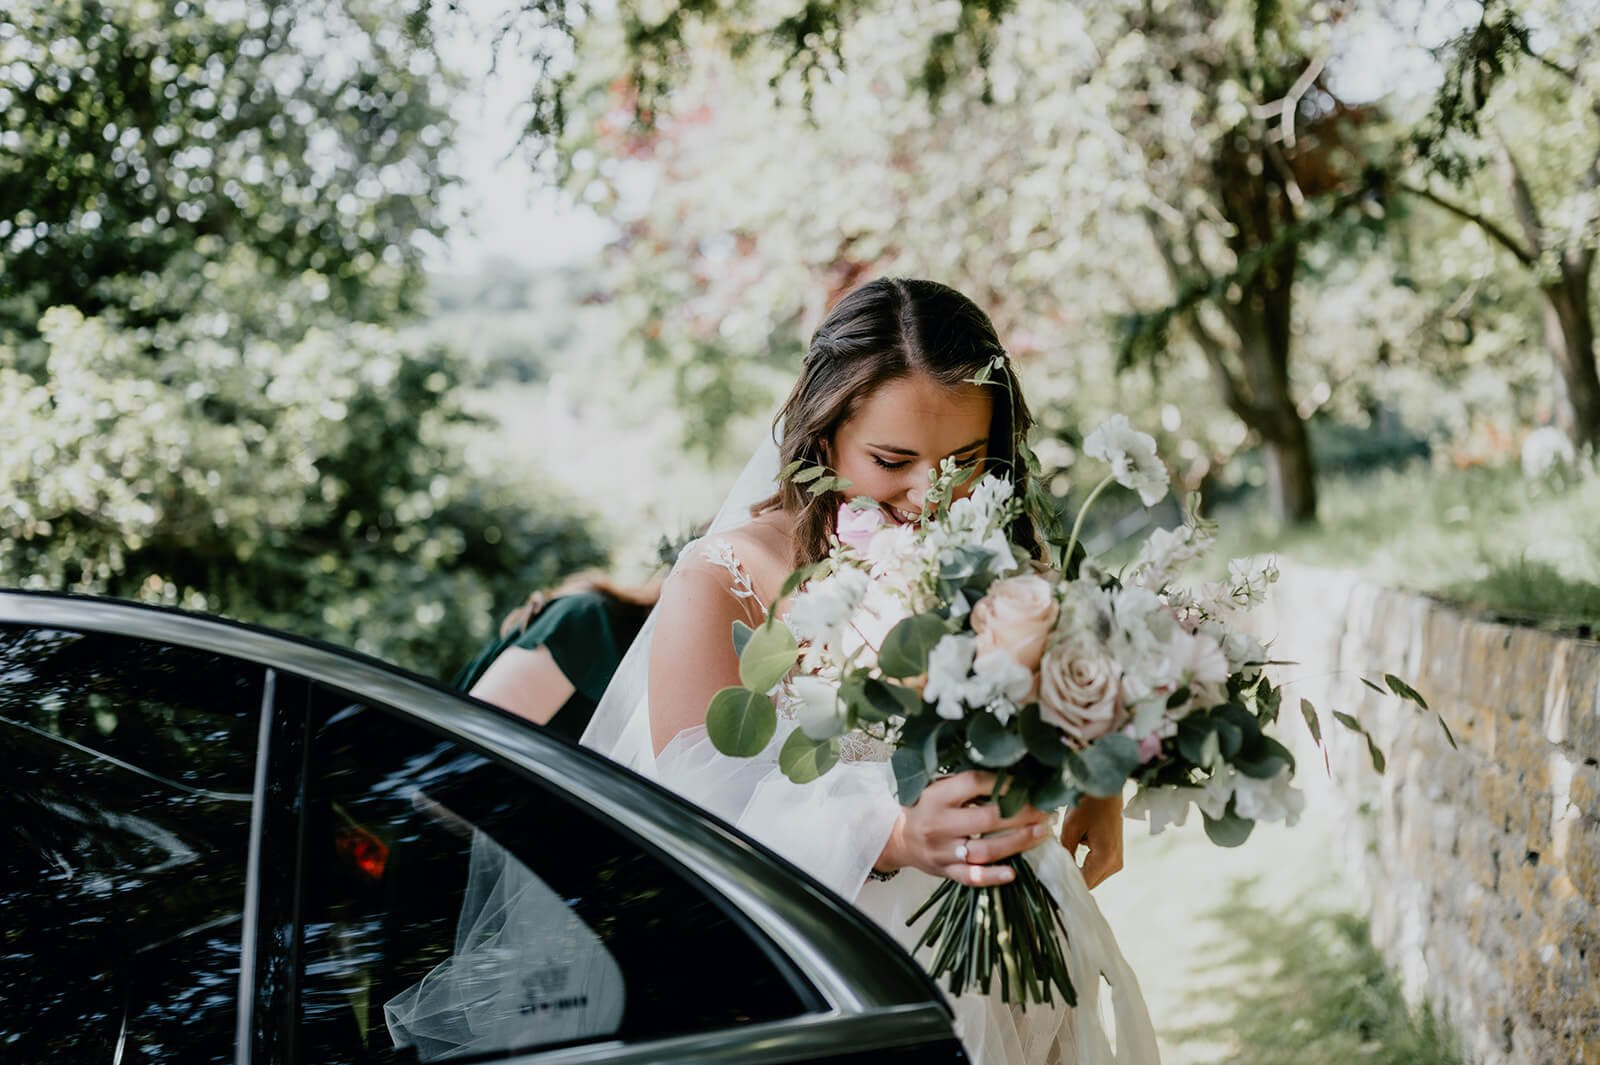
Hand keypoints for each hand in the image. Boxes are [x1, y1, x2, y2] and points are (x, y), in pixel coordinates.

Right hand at [877, 771, 1052, 887]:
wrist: (897, 838)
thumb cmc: (924, 807)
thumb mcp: (936, 787)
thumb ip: (965, 784)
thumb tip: (1010, 775)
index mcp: (936, 796)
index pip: (974, 783)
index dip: (1003, 783)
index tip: (1027, 783)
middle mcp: (939, 824)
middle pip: (986, 818)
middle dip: (1021, 814)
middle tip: (1044, 810)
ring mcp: (942, 851)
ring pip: (984, 849)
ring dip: (1017, 842)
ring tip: (1042, 833)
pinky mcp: (945, 872)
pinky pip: (971, 877)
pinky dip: (992, 876)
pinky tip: (1013, 873)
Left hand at [1058, 791, 1124, 888]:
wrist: (1106, 791)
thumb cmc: (1089, 804)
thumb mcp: (1071, 828)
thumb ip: (1065, 853)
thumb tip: (1058, 871)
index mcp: (1106, 858)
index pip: (1084, 883)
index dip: (1066, 884)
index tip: (1050, 882)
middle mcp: (1115, 864)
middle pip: (1089, 883)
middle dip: (1071, 879)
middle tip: (1051, 874)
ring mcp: (1117, 861)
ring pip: (1092, 878)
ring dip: (1077, 873)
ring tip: (1059, 865)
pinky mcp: (1114, 856)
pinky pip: (1096, 869)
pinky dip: (1083, 866)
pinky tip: (1070, 858)